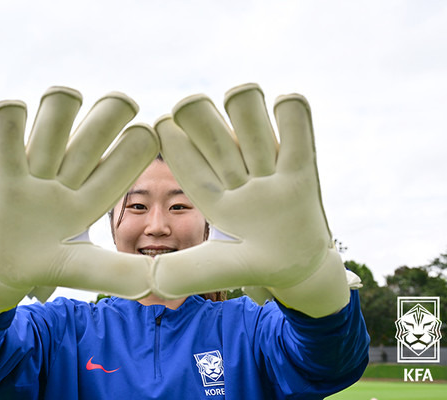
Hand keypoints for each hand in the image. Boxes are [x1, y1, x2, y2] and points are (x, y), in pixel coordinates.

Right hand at [0, 87, 157, 317]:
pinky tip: (15, 111)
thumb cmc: (47, 268)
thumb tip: (159, 282)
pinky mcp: (1, 171)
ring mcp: (36, 171)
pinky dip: (9, 117)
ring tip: (65, 100)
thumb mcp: (83, 269)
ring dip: (62, 107)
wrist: (0, 272)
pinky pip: (4, 132)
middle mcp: (69, 177)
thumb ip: (119, 272)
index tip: (148, 134)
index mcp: (94, 198)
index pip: (123, 164)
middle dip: (111, 113)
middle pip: (95, 132)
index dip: (136, 147)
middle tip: (125, 103)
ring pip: (55, 119)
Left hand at [153, 83, 348, 316]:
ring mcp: (268, 170)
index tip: (162, 125)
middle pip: (215, 136)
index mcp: (212, 197)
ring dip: (243, 107)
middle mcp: (236, 176)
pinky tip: (285, 102)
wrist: (301, 269)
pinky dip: (292, 114)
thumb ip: (181, 273)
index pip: (188, 165)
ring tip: (241, 98)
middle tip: (190, 107)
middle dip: (200, 119)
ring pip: (250, 124)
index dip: (175, 145)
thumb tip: (145, 285)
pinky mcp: (302, 170)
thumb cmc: (254, 266)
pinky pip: (298, 134)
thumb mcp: (217, 269)